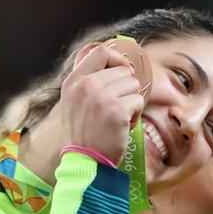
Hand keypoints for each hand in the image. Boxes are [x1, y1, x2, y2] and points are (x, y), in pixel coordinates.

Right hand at [59, 43, 144, 165]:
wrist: (86, 161)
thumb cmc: (84, 133)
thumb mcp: (75, 101)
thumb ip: (88, 81)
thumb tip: (119, 64)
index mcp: (73, 81)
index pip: (100, 51)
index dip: (117, 58)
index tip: (124, 71)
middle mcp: (86, 85)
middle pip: (123, 70)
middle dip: (126, 89)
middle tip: (116, 108)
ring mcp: (101, 97)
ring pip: (134, 85)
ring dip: (131, 102)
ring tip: (118, 117)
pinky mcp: (117, 111)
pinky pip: (139, 101)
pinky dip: (135, 115)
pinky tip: (123, 126)